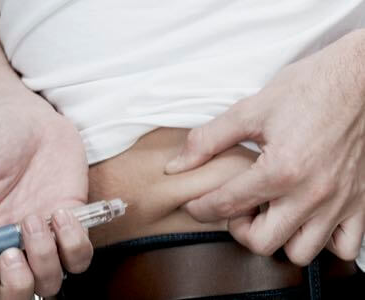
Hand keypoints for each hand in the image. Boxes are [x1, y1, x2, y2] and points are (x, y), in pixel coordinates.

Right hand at [0, 96, 92, 298]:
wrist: (23, 115)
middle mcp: (10, 245)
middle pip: (19, 295)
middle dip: (19, 283)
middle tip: (13, 248)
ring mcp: (43, 236)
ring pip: (52, 280)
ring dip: (47, 259)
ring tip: (35, 219)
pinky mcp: (71, 220)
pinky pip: (80, 253)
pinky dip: (75, 241)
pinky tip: (61, 212)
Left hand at [166, 30, 364, 265]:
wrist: (362, 76)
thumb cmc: (309, 88)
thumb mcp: (251, 109)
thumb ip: (208, 140)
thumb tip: (176, 165)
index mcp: (281, 169)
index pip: (226, 205)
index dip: (200, 209)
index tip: (195, 205)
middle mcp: (311, 194)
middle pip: (261, 242)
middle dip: (238, 228)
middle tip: (236, 205)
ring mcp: (339, 203)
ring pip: (300, 251)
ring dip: (278, 237)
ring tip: (270, 210)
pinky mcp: (362, 203)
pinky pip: (344, 247)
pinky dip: (322, 241)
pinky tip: (307, 217)